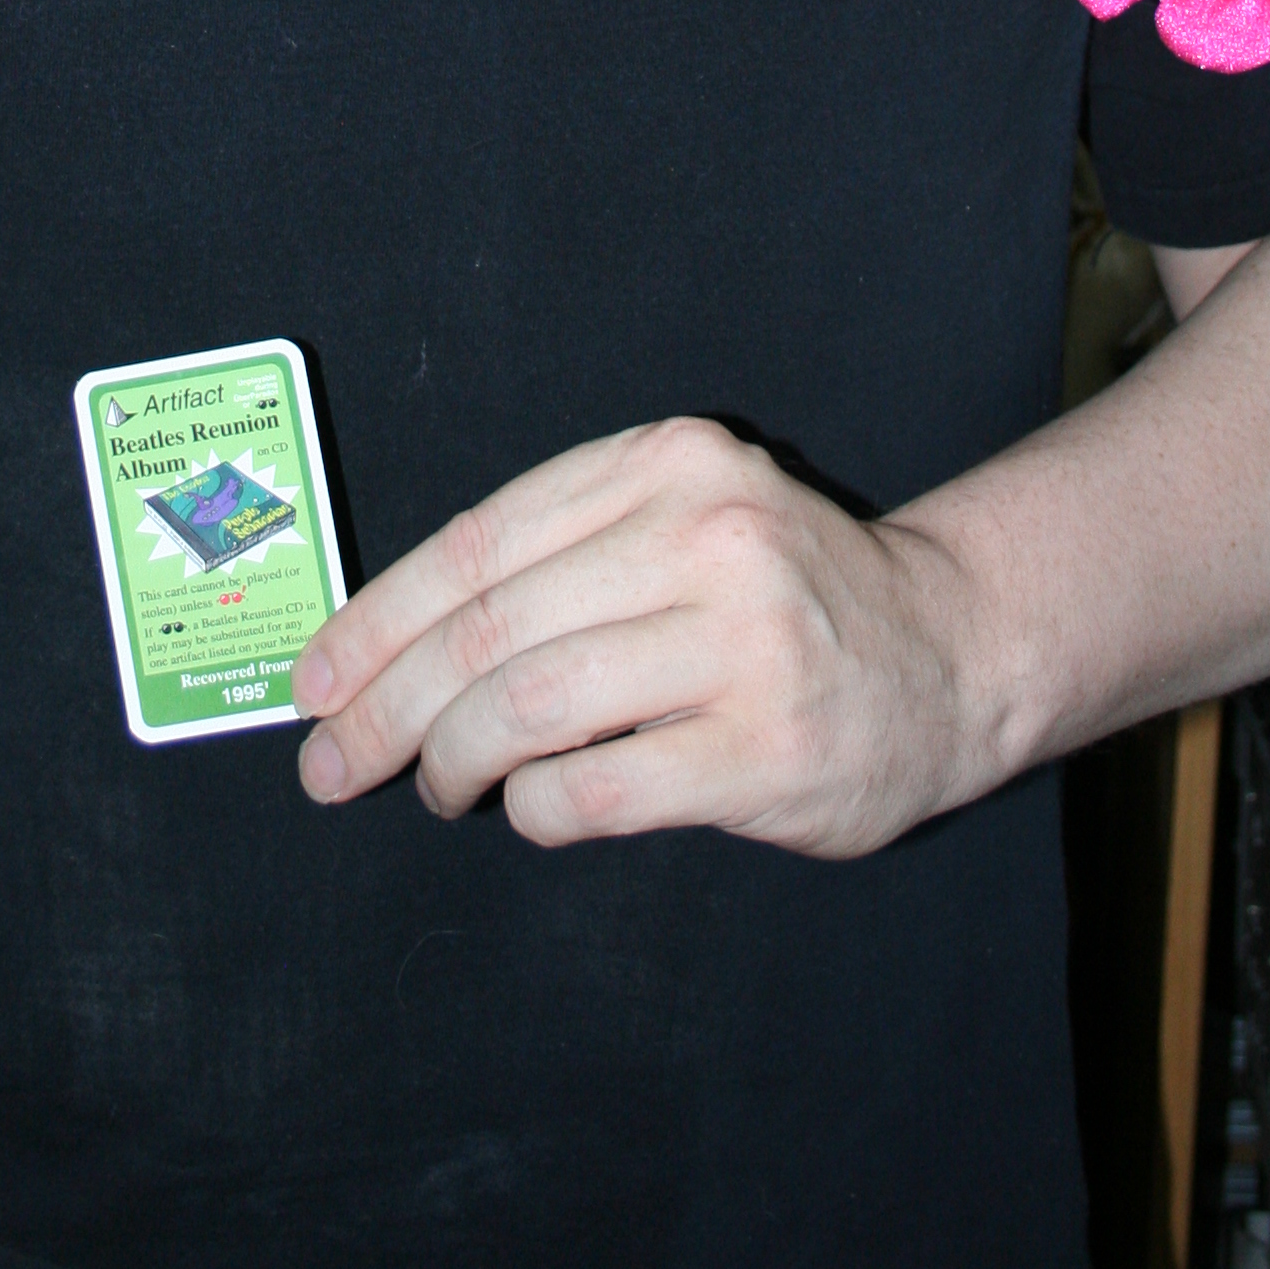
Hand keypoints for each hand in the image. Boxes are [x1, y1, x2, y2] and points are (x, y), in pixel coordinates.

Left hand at [289, 419, 989, 858]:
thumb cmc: (784, 594)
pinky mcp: (766, 749)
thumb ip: (562, 556)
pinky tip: (530, 806)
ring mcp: (744, 642)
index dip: (375, 620)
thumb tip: (386, 646)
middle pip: (486, 628)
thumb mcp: (682, 519)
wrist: (955, 650)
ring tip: (436, 786)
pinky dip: (534, 807)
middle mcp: (705, 533)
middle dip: (384, 704)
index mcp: (666, 461)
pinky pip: (594, 789)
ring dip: (450, 761)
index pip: (476, 543)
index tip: (314, 680)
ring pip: (527, 707)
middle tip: (332, 762)